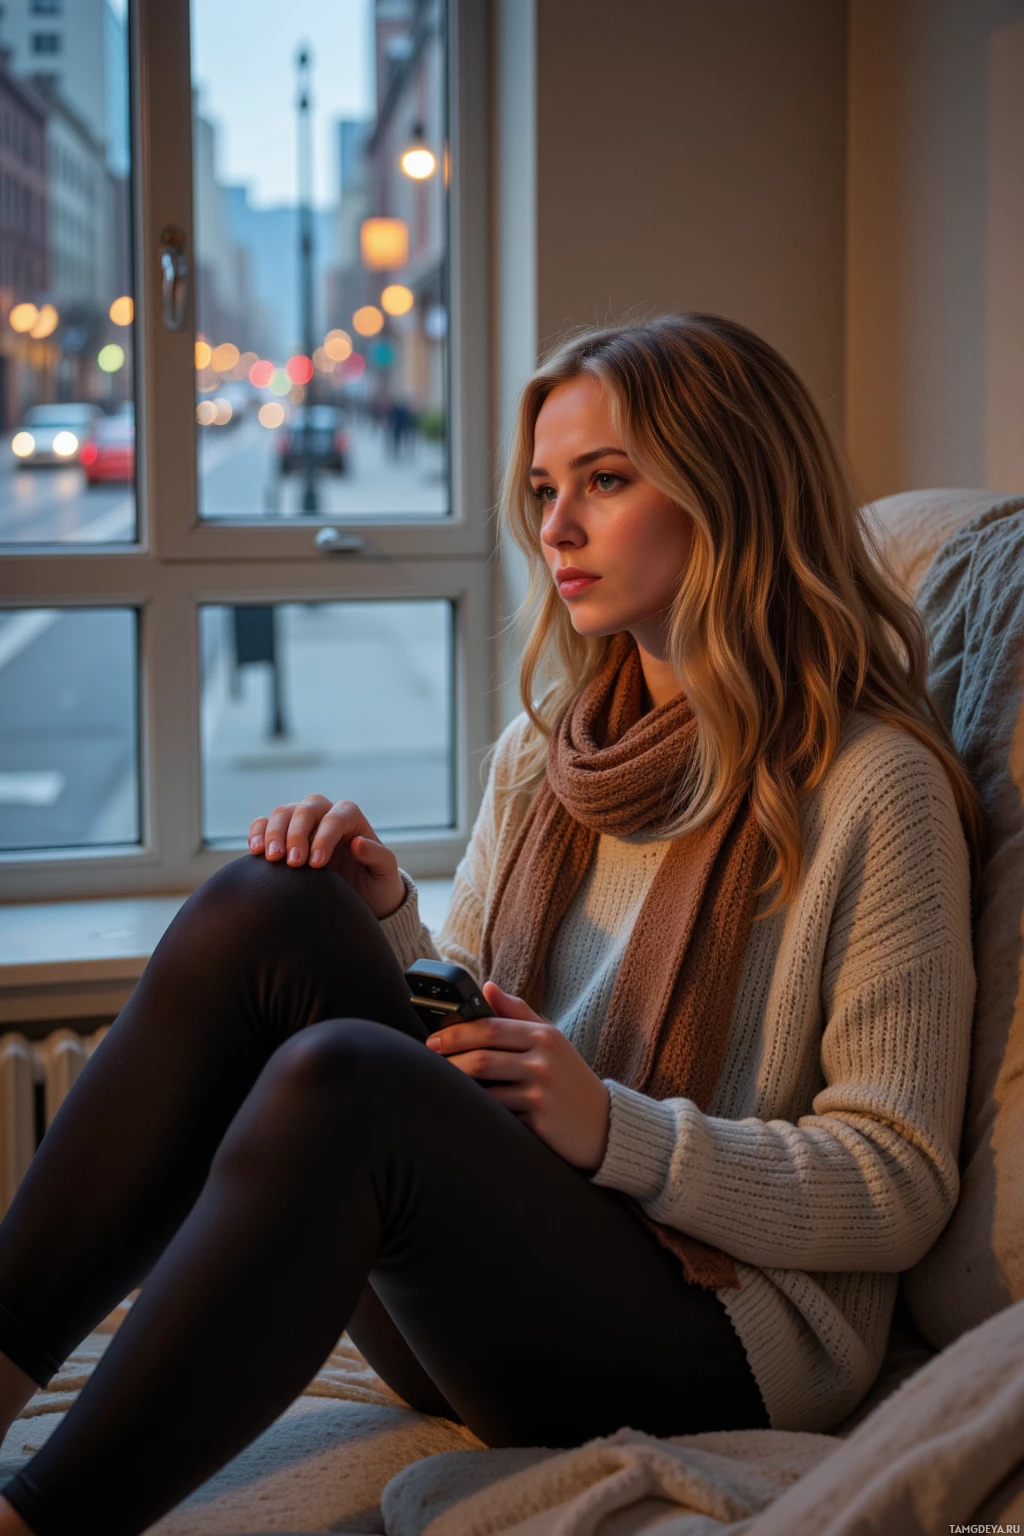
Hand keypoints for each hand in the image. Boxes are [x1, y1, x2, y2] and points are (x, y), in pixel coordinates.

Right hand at [247, 796, 405, 919]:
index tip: (316, 864)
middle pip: (306, 809)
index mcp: (351, 818)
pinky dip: (258, 833)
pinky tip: (255, 852)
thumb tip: (358, 843)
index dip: (323, 838)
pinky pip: (264, 824)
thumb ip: (378, 857)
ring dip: (274, 833)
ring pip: (283, 813)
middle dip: (297, 834)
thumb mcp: (385, 874)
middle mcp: (325, 813)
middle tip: (292, 863)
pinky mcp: (282, 835)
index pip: (334, 818)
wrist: (357, 898)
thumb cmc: (374, 884)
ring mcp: (302, 822)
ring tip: (272, 859)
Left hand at [425, 981, 610, 1171]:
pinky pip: (496, 1113)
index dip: (456, 1032)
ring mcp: (541, 1092)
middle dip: (449, 1059)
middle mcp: (544, 1061)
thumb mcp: (552, 1039)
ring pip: (484, 1087)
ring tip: (441, 1083)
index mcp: (545, 1036)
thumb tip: (488, 987)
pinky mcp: (538, 1121)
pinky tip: (464, 1106)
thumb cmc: (570, 1078)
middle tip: (429, 1060)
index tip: (434, 1038)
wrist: (603, 1125)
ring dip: (457, 1086)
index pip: (490, 1026)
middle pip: (482, 1056)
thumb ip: (519, 1012)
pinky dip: (477, 1109)